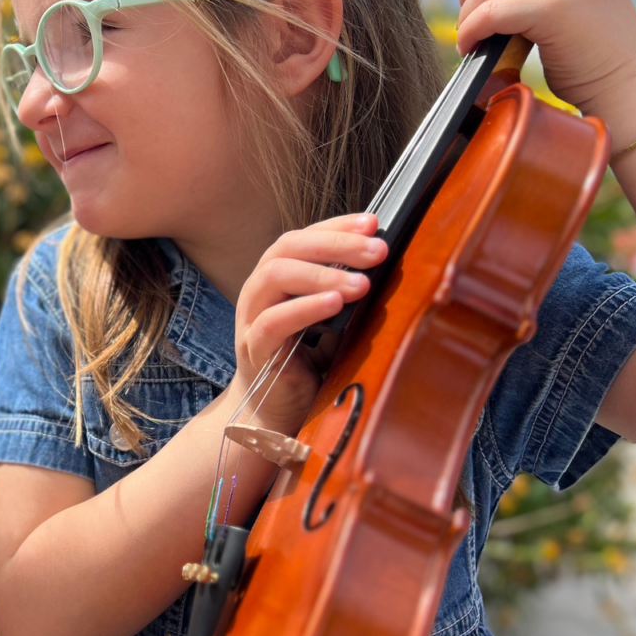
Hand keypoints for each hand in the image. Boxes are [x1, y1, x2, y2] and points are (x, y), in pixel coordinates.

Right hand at [229, 214, 385, 433]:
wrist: (275, 412)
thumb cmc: (307, 361)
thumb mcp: (332, 318)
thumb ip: (346, 291)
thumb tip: (385, 262)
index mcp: (277, 277)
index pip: (303, 237)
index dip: (336, 225)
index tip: (373, 223)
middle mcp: (259, 291)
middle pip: (288, 248)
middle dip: (336, 244)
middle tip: (377, 251)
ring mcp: (250, 318)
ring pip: (275, 276)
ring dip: (322, 274)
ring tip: (361, 284)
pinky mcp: (254, 349)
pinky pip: (272, 321)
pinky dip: (304, 308)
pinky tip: (334, 305)